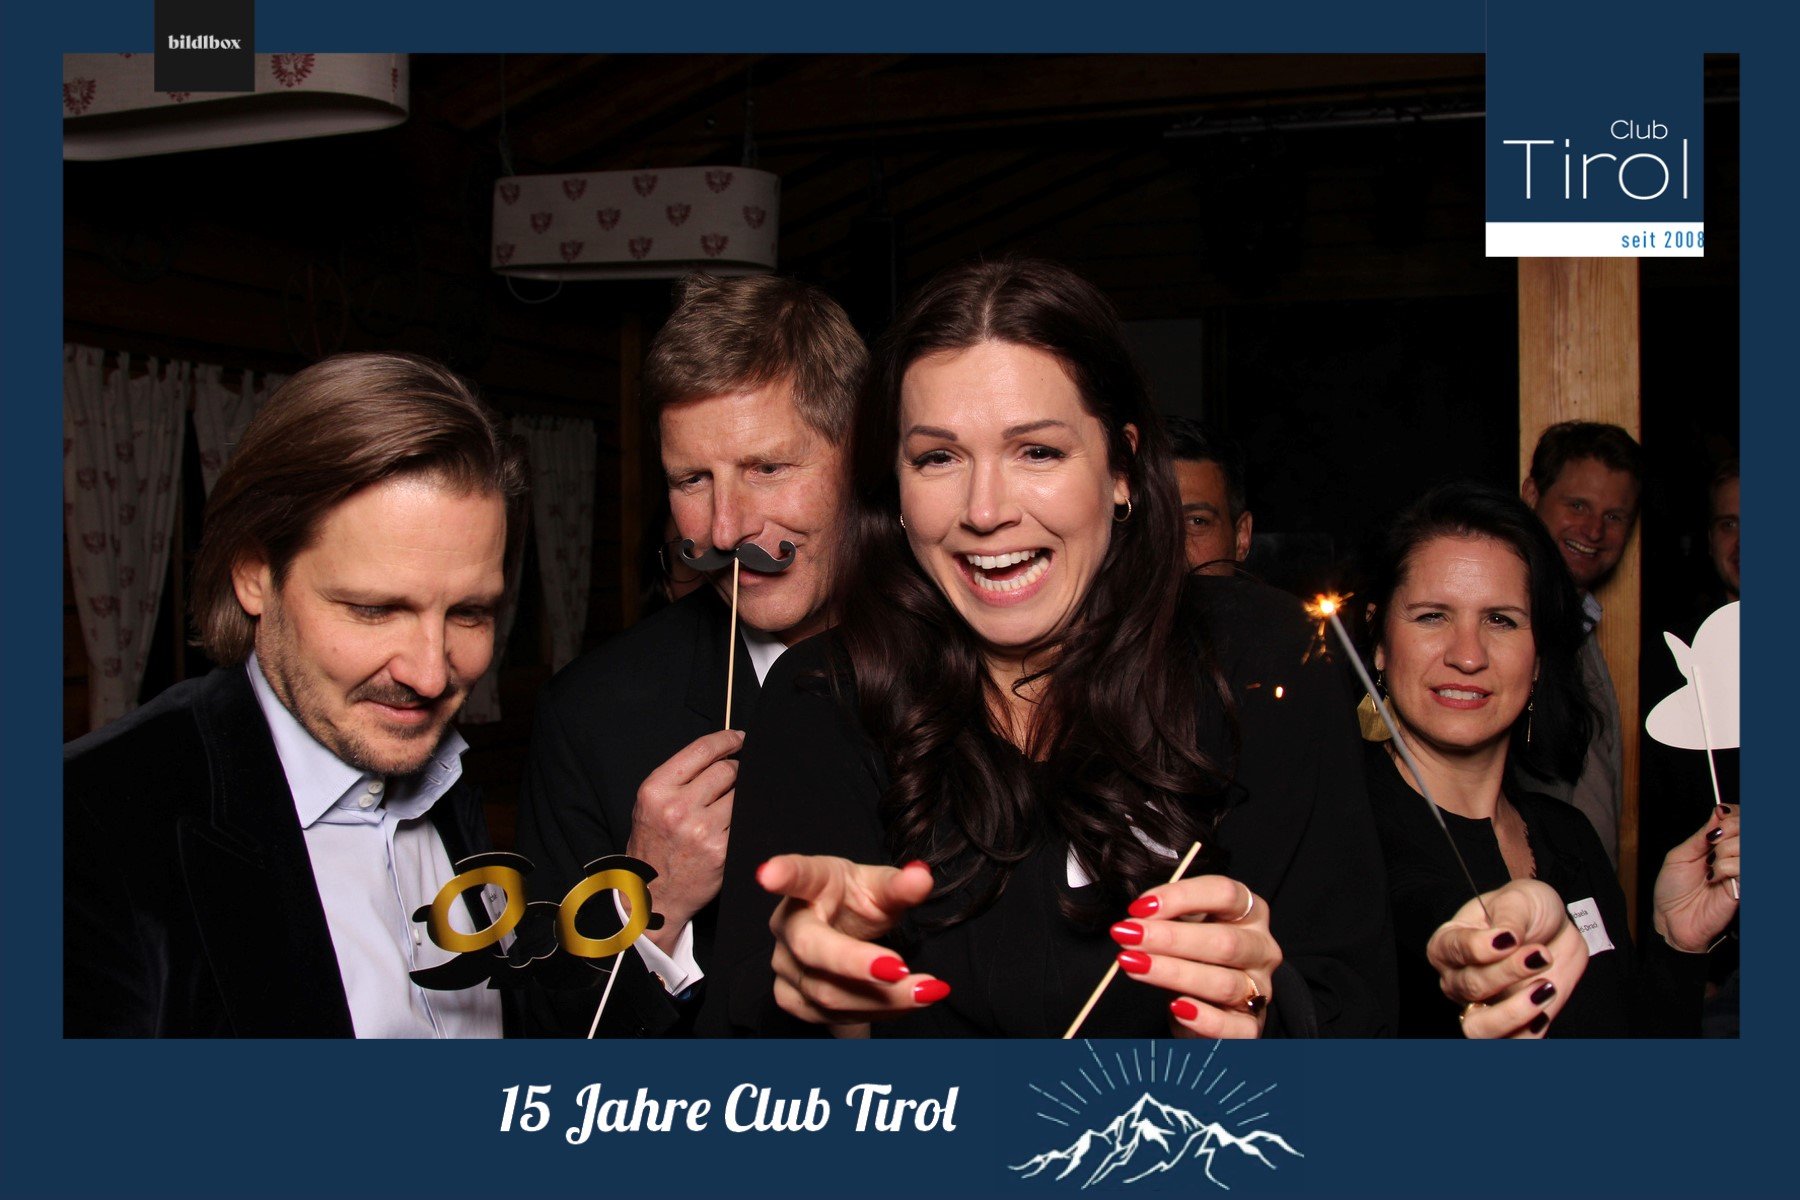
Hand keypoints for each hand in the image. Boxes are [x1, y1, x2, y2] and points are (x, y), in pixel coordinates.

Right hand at [625, 729, 743, 952]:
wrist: (651, 898)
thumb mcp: (650, 806)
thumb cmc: (653, 848)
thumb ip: (680, 779)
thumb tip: (722, 753)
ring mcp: (702, 830)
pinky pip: (745, 820)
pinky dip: (745, 818)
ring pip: (740, 794)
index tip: (739, 738)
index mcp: (656, 791)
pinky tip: (735, 823)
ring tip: (729, 806)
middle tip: (736, 778)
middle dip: (736, 770)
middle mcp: (677, 808)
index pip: (702, 750)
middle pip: (727, 770)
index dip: (727, 740)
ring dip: (741, 795)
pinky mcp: (723, 850)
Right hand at [758, 855, 944, 1029]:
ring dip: (881, 998)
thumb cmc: (858, 902)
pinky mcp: (791, 997)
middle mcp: (788, 924)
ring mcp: (784, 964)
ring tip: (926, 991)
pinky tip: (904, 1003)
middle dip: (857, 964)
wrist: (845, 935)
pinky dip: (876, 1013)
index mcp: (812, 884)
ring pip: (826, 991)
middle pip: (811, 948)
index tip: (768, 875)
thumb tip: (921, 876)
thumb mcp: (882, 887)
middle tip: (901, 970)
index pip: (798, 875)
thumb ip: (901, 886)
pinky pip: (832, 1015)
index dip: (783, 874)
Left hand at [1110, 875, 1279, 1039]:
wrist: (1208, 999)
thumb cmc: (1195, 952)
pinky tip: (1176, 1007)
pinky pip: (1232, 1026)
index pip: (1225, 894)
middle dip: (1171, 938)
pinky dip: (1204, 1018)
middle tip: (1128, 936)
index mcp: (1251, 912)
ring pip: (1223, 983)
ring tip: (1134, 965)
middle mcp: (1261, 948)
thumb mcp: (1185, 923)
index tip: (1140, 907)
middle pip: (1225, 941)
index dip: (1181, 897)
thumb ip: (1168, 915)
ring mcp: (1260, 988)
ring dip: (1173, 973)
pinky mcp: (1251, 1025)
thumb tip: (1138, 917)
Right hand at [1426, 879, 1587, 1038]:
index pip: (1452, 950)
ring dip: (1513, 1013)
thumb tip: (1504, 937)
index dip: (1480, 948)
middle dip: (1507, 972)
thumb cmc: (1528, 910)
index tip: (1509, 937)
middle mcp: (1459, 979)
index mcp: (1449, 943)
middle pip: (1470, 987)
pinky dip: (1530, 1032)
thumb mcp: (1519, 899)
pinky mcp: (1514, 1024)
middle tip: (1540, 955)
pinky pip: (1515, 1042)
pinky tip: (1546, 1006)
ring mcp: (1483, 1006)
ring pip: (1480, 1029)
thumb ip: (1509, 918)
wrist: (1559, 930)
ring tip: (1544, 988)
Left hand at [1653, 805, 1739, 952]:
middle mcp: (1734, 857)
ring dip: (1724, 851)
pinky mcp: (1744, 888)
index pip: (1740, 820)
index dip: (1735, 814)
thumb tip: (1718, 813)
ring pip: (1746, 845)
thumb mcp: (1679, 856)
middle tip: (1712, 843)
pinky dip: (1726, 867)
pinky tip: (1714, 877)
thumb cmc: (1672, 891)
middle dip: (1729, 829)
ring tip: (1710, 866)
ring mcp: (1741, 872)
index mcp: (1719, 847)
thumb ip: (1701, 836)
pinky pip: (1745, 866)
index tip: (1721, 814)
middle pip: (1748, 828)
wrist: (1671, 919)